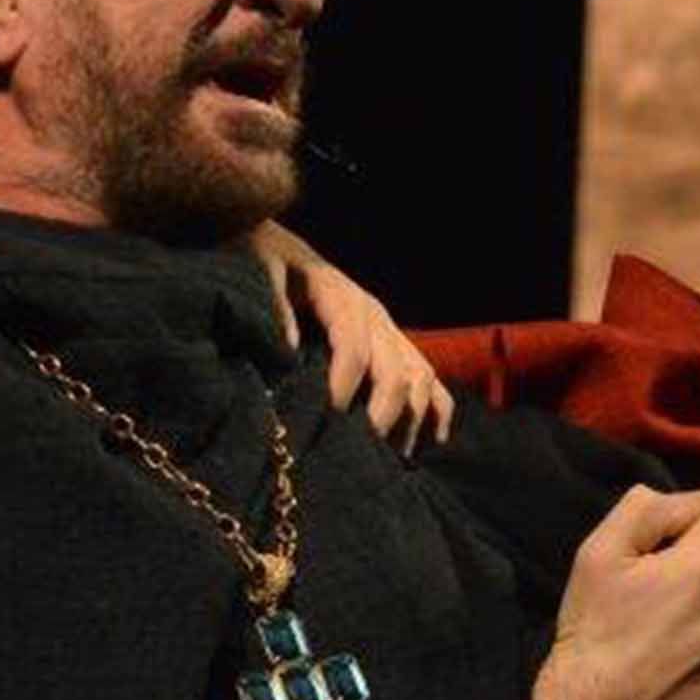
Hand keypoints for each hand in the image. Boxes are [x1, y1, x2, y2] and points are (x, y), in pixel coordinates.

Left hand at [252, 223, 453, 453]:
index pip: (353, 351)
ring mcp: (390, 331)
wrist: (279, 242)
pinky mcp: (396, 343)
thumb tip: (289, 349)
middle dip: (381, 417)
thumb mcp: (263, 265)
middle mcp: (376, 316)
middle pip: (395, 373)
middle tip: (358, 453)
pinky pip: (431, 378)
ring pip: (420, 378)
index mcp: (344, 298)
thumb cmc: (267, 256)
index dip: (342, 389)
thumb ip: (275, 303)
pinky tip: (431, 441)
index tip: (325, 420)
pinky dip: (436, 409)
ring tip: (388, 456)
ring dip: (409, 420)